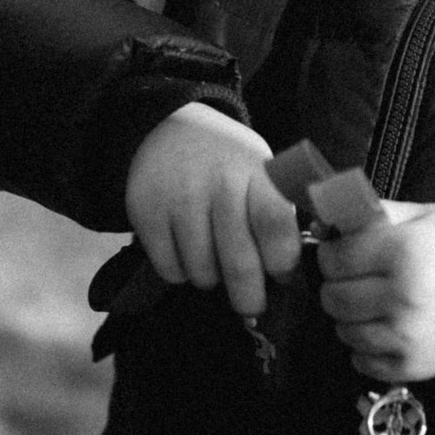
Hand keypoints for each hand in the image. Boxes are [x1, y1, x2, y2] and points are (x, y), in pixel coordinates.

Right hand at [125, 102, 301, 315]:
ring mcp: (179, 198)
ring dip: (212, 278)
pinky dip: (181, 271)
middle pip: (239, 262)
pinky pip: (171, 270)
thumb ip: (279, 215)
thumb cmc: (228, 163)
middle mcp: (219, 184)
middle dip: (249, 296)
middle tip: (252, 305)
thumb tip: (289, 277)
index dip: (282, 262)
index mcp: (257, 172)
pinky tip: (185, 249)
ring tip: (214, 257)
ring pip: (203, 273)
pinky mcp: (145, 212)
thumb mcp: (262, 172)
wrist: (168, 128)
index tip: (281, 276)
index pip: (275, 226)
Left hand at [316, 201, 434, 382]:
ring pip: (343, 331)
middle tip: (358, 276)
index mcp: (404, 254)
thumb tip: (324, 222)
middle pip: (332, 298)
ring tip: (375, 301)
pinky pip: (361, 360)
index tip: (344, 250)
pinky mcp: (413, 367)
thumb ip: (371, 215)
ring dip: (350, 316)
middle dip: (338, 284)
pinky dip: (366, 345)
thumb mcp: (420, 215)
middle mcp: (403, 299)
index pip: (333, 259)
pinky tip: (386, 326)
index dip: (333, 252)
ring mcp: (407, 338)